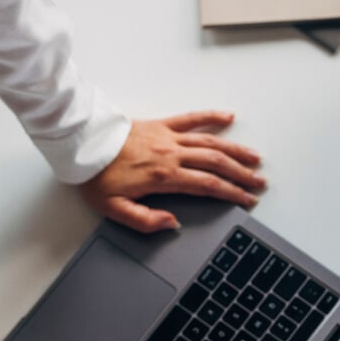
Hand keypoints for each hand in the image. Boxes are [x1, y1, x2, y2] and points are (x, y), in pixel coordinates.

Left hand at [80, 111, 266, 232]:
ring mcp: (168, 137)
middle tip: (259, 182)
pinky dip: (211, 116)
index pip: (208, 185)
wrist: (80, 144)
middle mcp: (171, 154)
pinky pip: (191, 118)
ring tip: (254, 158)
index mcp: (164, 176)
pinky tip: (227, 117)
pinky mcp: (160, 124)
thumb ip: (145, 220)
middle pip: (216, 163)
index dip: (231, 194)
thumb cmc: (95, 177)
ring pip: (210, 142)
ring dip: (235, 150)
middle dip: (241, 174)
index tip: (247, 201)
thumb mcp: (114, 209)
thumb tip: (173, 224)